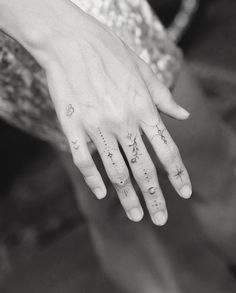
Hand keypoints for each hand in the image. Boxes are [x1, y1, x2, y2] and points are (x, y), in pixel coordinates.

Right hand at [1, 0, 191, 224]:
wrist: (70, 40)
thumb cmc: (109, 52)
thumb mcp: (144, 70)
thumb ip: (164, 98)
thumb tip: (184, 115)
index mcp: (143, 108)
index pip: (168, 150)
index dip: (178, 174)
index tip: (185, 192)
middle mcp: (124, 122)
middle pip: (145, 169)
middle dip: (155, 198)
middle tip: (160, 219)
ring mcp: (97, 127)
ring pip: (117, 171)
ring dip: (128, 197)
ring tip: (136, 217)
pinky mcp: (72, 128)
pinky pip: (84, 161)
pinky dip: (94, 180)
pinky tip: (102, 194)